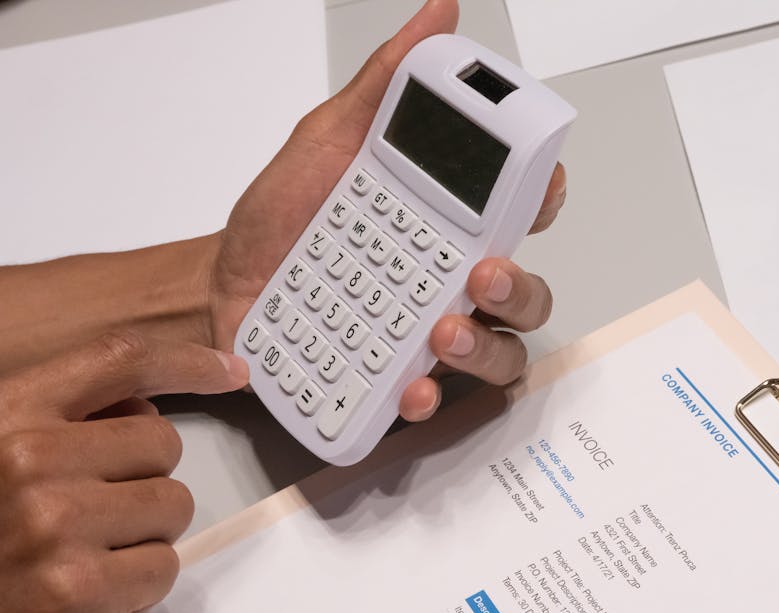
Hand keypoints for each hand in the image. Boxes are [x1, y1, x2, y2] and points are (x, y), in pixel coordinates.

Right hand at [0, 332, 247, 612]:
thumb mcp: (1, 452)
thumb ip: (64, 421)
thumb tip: (145, 407)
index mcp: (8, 415)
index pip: (121, 361)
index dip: (187, 361)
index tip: (229, 370)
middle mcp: (29, 462)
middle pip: (163, 442)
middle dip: (148, 478)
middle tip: (97, 512)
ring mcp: (54, 526)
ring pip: (174, 505)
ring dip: (146, 534)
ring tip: (87, 554)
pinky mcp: (75, 592)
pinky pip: (163, 567)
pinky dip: (137, 587)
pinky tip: (88, 594)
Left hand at [209, 0, 566, 420]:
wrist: (223, 281)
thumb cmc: (285, 216)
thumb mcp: (331, 139)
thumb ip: (385, 85)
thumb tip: (438, 13)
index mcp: (446, 223)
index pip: (523, 215)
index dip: (545, 202)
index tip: (535, 190)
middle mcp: (448, 283)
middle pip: (527, 295)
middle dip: (522, 288)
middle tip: (482, 273)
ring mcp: (424, 335)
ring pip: (498, 354)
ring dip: (485, 348)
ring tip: (442, 333)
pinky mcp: (390, 377)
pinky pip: (433, 397)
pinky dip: (427, 397)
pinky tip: (407, 388)